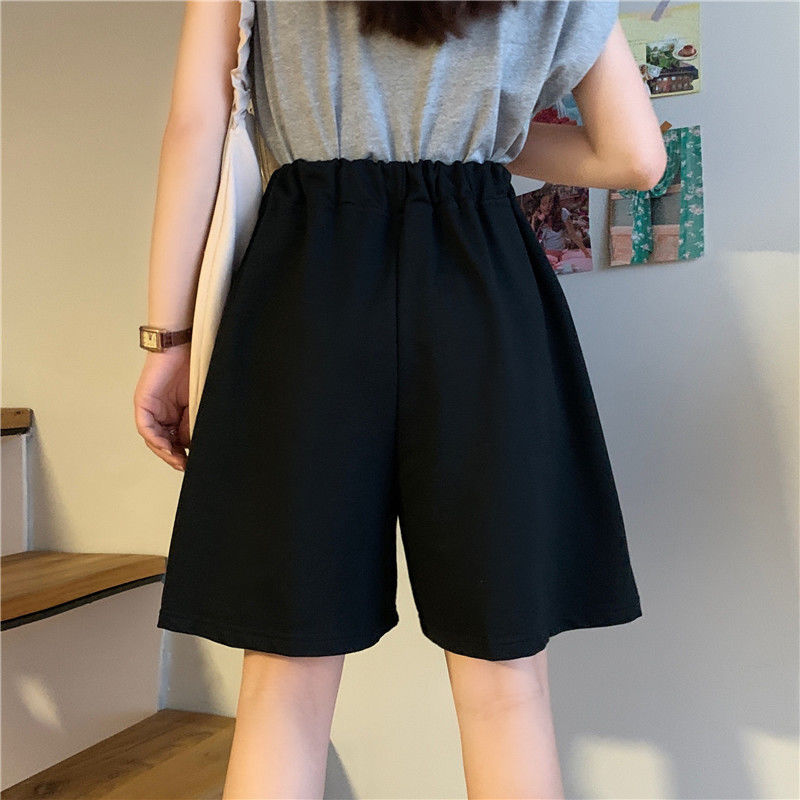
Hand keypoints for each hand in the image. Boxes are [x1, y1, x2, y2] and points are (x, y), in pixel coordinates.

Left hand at [134, 346, 190, 470]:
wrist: (183, 347)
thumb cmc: (193, 369)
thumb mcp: (199, 403)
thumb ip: (193, 423)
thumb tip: (191, 445)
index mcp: (175, 415)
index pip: (176, 441)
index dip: (183, 454)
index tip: (191, 465)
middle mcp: (161, 414)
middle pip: (163, 442)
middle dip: (173, 456)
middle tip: (184, 466)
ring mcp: (150, 409)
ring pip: (153, 438)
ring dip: (164, 451)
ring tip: (177, 460)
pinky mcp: (143, 403)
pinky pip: (145, 427)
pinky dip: (155, 438)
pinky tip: (166, 446)